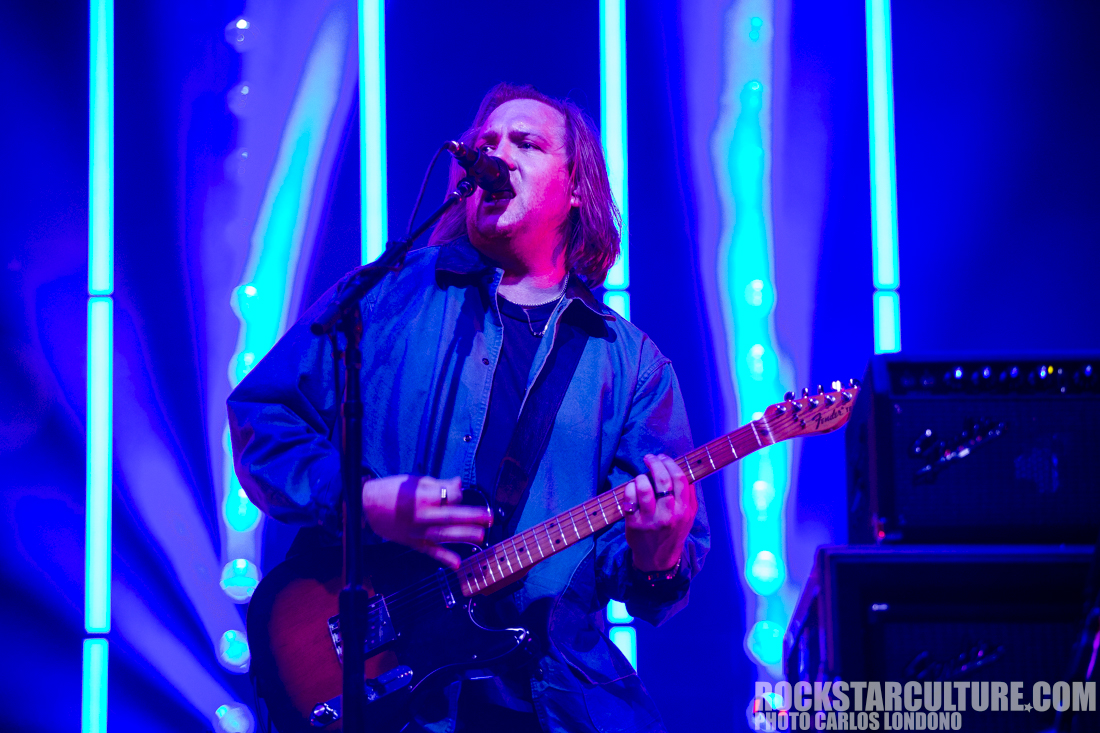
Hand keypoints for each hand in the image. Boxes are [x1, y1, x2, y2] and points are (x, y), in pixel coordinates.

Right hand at [361, 475, 491, 568]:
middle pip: (451, 516)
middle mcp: (421, 515)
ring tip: (481, 536)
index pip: (450, 496)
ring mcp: (416, 531)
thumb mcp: (414, 481)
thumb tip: (458, 482)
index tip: (459, 493)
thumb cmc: (391, 490)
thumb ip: (438, 484)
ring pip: (444, 535)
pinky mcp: (411, 542)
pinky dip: (444, 557)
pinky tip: (457, 563)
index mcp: (422, 497)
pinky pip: (429, 551)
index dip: (458, 494)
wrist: (364, 506)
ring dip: (464, 536)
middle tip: (489, 518)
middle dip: (472, 517)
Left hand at [623, 454, 696, 571]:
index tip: (663, 457)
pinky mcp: (634, 524)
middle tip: (649, 458)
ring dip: (640, 476)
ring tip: (640, 477)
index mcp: (684, 510)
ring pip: (644, 487)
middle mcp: (668, 515)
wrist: (658, 560)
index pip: (680, 478)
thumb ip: (689, 495)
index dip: (670, 463)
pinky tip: (632, 488)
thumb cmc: (673, 532)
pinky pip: (629, 498)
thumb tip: (683, 470)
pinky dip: (629, 488)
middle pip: (662, 479)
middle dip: (654, 463)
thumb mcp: (688, 517)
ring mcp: (650, 520)